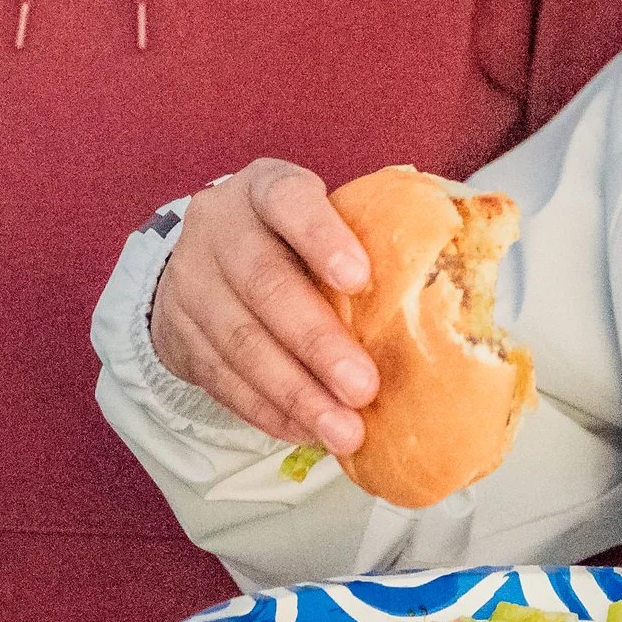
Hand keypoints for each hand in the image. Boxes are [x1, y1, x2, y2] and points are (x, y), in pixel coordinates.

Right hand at [149, 160, 379, 454]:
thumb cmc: (287, 234)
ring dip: (295, 393)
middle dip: (316, 342)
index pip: (288, 201)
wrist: (199, 253)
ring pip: (239, 343)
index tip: (361, 279)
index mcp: (264, 189)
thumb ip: (361, 234)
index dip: (321, 238)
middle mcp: (219, 230)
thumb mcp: (315, 213)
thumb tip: (443, 282)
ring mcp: (191, 284)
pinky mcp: (178, 336)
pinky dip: (267, 411)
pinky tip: (306, 432)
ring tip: (344, 430)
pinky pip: (222, 380)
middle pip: (264, 285)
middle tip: (364, 388)